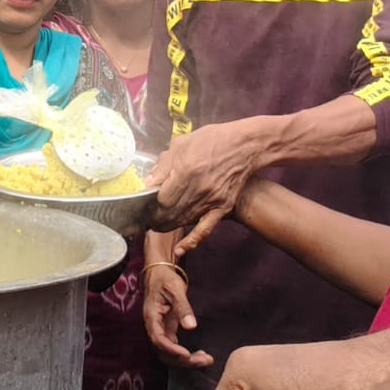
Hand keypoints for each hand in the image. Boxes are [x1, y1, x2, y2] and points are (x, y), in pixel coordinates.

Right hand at [142, 252, 212, 369]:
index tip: (187, 354)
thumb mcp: (175, 289)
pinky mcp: (167, 331)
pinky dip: (187, 355)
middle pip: (164, 353)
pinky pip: (174, 348)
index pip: (158, 339)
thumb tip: (191, 326)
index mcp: (151, 317)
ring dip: (186, 361)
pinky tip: (200, 355)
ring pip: (169, 354)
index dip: (171, 349)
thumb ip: (183, 308)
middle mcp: (154, 328)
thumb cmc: (165, 279)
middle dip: (182, 361)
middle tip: (204, 361)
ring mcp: (160, 330)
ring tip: (206, 360)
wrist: (158, 273)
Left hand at [147, 122, 261, 253]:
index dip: (150, 203)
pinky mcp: (221, 208)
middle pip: (169, 213)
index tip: (144, 203)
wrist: (245, 146)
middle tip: (147, 217)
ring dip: (167, 226)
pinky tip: (181, 249)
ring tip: (157, 225)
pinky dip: (192, 241)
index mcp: (186, 170)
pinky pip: (205, 229)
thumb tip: (149, 183)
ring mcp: (211, 201)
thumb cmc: (213, 140)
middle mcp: (197, 189)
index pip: (161, 198)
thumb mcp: (182, 143)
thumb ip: (164, 164)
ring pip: (183, 222)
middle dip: (155, 217)